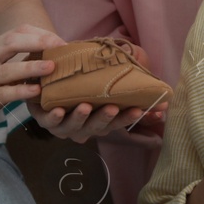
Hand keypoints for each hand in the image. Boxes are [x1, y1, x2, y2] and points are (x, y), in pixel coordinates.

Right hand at [0, 24, 60, 136]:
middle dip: (37, 42)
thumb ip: (14, 62)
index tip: (61, 41)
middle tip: (60, 47)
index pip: (17, 32)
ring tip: (53, 67)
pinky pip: (2, 93)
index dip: (40, 34)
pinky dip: (20, 91)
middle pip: (11, 42)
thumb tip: (47, 57)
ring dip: (31, 67)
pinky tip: (36, 92)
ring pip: (7, 69)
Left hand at [29, 38, 166, 143]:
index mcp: (101, 119)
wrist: (48, 77)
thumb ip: (126, 82)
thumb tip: (159, 90)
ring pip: (74, 126)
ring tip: (86, 106)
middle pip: (98, 127)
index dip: (130, 117)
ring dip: (80, 117)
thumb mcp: (104, 78)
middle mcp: (84, 126)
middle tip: (112, 107)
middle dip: (105, 118)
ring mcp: (64, 125)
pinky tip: (58, 109)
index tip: (140, 109)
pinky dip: (53, 117)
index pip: (119, 121)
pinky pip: (49, 121)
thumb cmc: (80, 80)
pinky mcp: (44, 119)